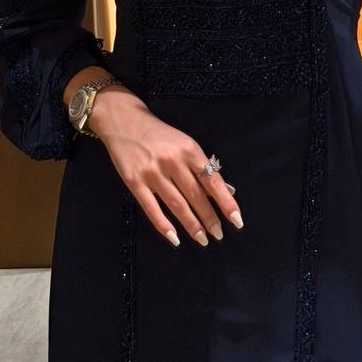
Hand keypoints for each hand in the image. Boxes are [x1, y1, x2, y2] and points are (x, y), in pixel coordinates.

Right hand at [88, 87, 242, 247]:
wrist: (125, 122)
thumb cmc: (160, 135)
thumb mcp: (186, 144)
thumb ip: (204, 167)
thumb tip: (227, 190)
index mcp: (189, 150)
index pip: (213, 181)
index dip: (226, 202)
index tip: (237, 220)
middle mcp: (173, 161)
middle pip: (196, 196)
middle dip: (210, 218)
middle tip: (219, 235)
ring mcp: (153, 173)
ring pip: (177, 204)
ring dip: (191, 225)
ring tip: (202, 239)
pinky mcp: (135, 182)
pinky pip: (151, 208)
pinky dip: (164, 225)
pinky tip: (174, 238)